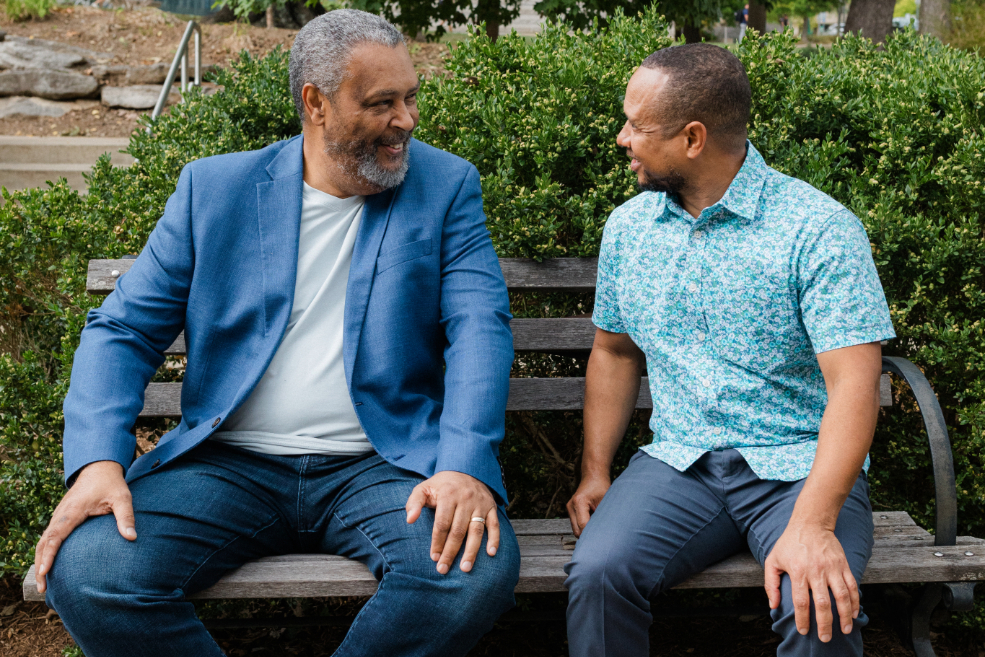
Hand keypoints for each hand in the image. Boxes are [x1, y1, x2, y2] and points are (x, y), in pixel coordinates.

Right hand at [34, 461, 135, 593]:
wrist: (99, 468)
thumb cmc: (111, 484)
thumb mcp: (122, 498)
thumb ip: (126, 517)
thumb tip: (132, 537)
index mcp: (73, 511)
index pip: (56, 535)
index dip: (49, 554)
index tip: (44, 571)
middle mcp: (61, 514)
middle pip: (44, 542)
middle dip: (40, 565)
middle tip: (42, 587)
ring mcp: (58, 515)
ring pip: (43, 540)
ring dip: (40, 560)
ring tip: (42, 583)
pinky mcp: (60, 517)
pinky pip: (48, 536)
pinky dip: (44, 552)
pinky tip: (47, 566)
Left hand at [405, 471, 498, 574]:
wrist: (466, 469)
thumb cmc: (442, 485)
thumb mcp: (424, 488)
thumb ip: (414, 503)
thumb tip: (410, 520)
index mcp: (448, 495)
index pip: (442, 523)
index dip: (437, 542)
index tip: (434, 557)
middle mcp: (466, 499)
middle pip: (458, 530)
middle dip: (451, 552)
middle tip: (443, 569)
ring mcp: (480, 504)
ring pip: (476, 530)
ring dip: (471, 551)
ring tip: (465, 568)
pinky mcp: (492, 507)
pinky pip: (495, 524)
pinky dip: (495, 539)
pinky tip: (491, 553)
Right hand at [566, 474, 610, 536]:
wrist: (593, 476)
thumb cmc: (601, 486)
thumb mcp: (605, 501)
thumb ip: (603, 516)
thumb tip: (606, 533)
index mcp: (579, 502)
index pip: (583, 525)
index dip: (592, 535)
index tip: (602, 542)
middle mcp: (571, 506)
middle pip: (577, 531)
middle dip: (588, 536)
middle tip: (601, 541)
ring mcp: (569, 509)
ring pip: (576, 530)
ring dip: (586, 532)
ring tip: (598, 532)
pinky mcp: (571, 511)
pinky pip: (576, 525)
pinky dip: (584, 528)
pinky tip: (594, 526)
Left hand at [764, 523, 859, 641]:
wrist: (810, 523)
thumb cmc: (789, 543)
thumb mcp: (773, 560)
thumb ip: (770, 583)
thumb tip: (773, 605)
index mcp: (798, 571)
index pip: (801, 602)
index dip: (803, 619)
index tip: (804, 631)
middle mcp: (816, 571)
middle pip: (822, 603)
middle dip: (825, 624)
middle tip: (825, 639)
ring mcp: (832, 568)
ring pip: (841, 597)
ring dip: (844, 616)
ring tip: (845, 630)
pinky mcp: (843, 565)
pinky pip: (852, 586)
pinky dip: (855, 601)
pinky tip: (854, 613)